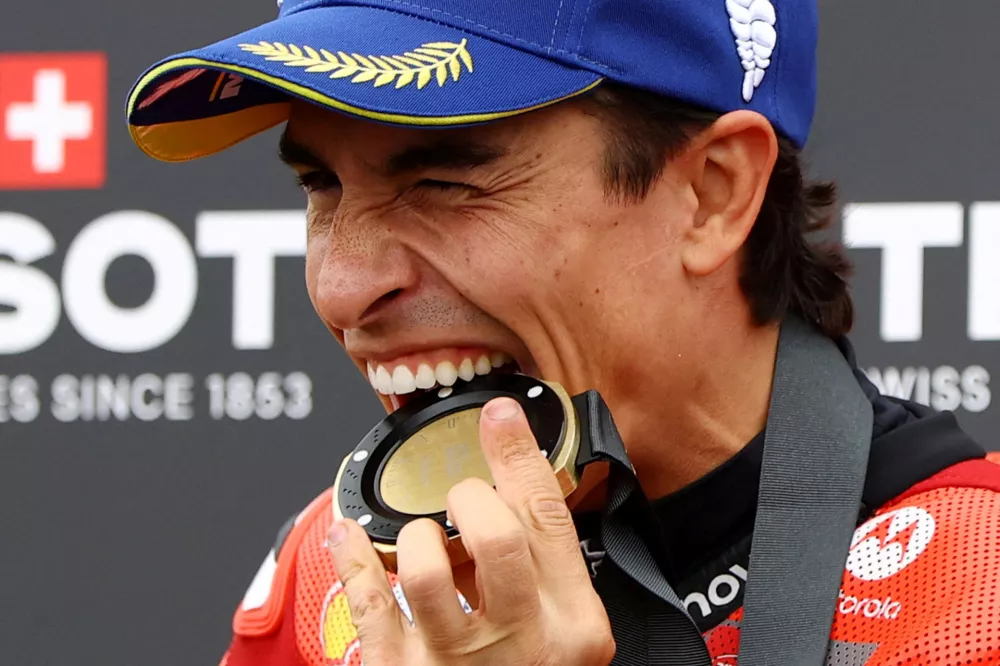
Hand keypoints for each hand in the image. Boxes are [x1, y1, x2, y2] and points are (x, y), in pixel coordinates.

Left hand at [326, 397, 614, 665]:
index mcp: (572, 626)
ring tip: (423, 543)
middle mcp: (521, 644)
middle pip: (497, 535)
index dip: (520, 455)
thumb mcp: (565, 636)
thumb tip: (516, 487)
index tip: (500, 416)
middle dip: (473, 498)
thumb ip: (547, 571)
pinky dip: (352, 557)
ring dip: (418, 537)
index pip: (549, 519)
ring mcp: (458, 664)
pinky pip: (369, 602)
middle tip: (465, 504)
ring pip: (427, 568)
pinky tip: (348, 534)